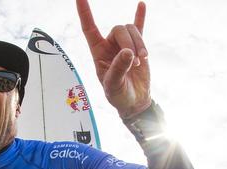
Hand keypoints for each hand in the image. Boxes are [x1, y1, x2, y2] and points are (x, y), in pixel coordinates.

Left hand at [76, 0, 151, 118]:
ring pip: (131, 30)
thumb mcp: (113, 86)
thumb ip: (118, 69)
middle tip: (135, 61)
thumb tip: (128, 52)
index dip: (84, 13)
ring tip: (142, 61)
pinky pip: (139, 28)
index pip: (89, 28)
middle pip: (119, 30)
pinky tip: (141, 4)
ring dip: (139, 44)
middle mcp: (109, 45)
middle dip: (129, 42)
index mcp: (98, 52)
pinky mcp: (138, 47)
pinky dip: (140, 17)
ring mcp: (124, 45)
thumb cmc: (118, 95)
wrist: (134, 101)